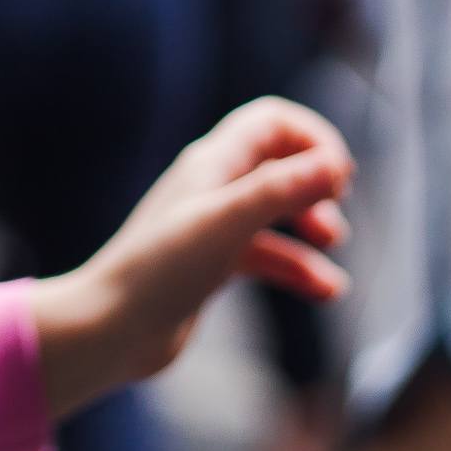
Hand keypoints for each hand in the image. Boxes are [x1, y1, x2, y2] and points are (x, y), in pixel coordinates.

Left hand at [28, 97, 352, 416]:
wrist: (110, 328)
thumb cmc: (160, 271)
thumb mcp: (228, 224)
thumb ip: (281, 191)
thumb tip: (335, 164)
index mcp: (212, 163)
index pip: (271, 121)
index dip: (311, 137)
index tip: (340, 175)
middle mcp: (212, 187)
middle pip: (276, 163)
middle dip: (313, 181)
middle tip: (336, 206)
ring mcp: (211, 227)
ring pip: (274, 214)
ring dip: (310, 225)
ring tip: (333, 248)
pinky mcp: (210, 265)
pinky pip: (264, 254)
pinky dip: (296, 267)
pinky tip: (325, 290)